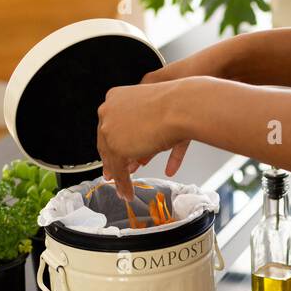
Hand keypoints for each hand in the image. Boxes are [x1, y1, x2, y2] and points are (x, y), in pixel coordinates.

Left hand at [97, 79, 191, 199]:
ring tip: (124, 189)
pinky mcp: (119, 148)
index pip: (108, 127)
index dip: (110, 144)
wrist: (183, 106)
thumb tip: (138, 147)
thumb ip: (141, 127)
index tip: (111, 157)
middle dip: (112, 163)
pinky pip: (121, 172)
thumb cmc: (177, 105)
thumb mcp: (153, 113)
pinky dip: (125, 184)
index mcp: (114, 98)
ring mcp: (112, 130)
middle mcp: (109, 112)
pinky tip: (130, 191)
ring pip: (114, 159)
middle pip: (106, 144)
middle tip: (113, 176)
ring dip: (120, 177)